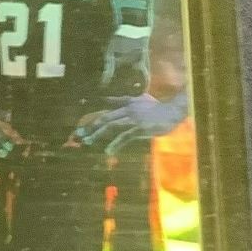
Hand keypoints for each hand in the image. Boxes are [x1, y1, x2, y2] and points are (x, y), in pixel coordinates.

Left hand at [71, 90, 187, 153]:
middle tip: (79, 134)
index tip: (82, 123)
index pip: (106, 109)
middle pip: (105, 118)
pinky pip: (125, 137)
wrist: (172, 112)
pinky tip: (108, 151)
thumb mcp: (139, 100)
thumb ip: (123, 100)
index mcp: (127, 103)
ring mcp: (133, 119)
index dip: (94, 115)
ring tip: (88, 141)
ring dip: (98, 134)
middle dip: (91, 126)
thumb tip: (107, 99)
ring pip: (112, 126)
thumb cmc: (157, 108)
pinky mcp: (140, 129)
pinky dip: (116, 144)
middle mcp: (128, 110)